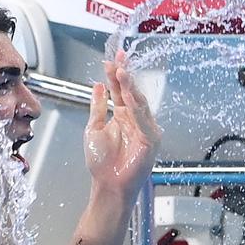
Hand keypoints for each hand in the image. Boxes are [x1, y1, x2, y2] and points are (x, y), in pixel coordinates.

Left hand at [84, 50, 162, 198]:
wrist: (107, 185)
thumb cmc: (102, 164)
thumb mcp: (94, 128)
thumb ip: (97, 107)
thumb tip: (98, 86)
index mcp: (123, 116)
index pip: (121, 90)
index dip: (117, 74)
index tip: (112, 58)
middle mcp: (136, 121)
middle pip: (132, 93)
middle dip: (125, 75)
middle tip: (118, 59)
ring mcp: (145, 130)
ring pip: (139, 103)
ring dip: (130, 87)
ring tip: (121, 72)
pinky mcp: (151, 141)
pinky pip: (145, 121)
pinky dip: (136, 107)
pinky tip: (128, 95)